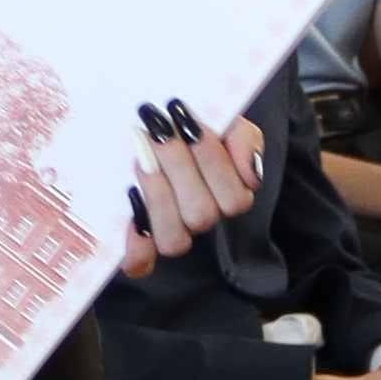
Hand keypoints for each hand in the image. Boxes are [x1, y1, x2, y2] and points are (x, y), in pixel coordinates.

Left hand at [122, 110, 262, 271]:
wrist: (144, 116)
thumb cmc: (184, 120)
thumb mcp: (224, 118)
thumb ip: (243, 139)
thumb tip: (251, 173)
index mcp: (228, 192)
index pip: (235, 200)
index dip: (212, 161)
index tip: (187, 121)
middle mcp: (201, 216)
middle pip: (201, 215)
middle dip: (178, 166)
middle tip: (158, 128)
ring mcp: (170, 230)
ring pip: (175, 239)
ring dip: (157, 195)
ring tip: (141, 156)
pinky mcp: (139, 241)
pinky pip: (141, 263)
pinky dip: (136, 246)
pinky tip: (130, 206)